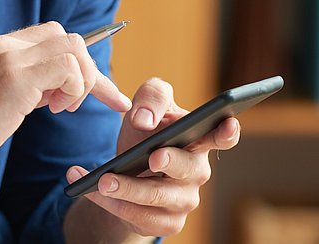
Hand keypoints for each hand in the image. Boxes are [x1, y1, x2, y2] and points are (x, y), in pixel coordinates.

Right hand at [0, 21, 131, 175]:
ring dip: (81, 81)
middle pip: (70, 38)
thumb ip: (27, 83)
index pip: (56, 38)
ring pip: (74, 48)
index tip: (104, 93)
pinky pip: (67, 68)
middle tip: (73, 105)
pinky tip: (54, 109)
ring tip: (59, 108)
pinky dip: (74, 89)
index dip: (83, 64)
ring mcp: (10, 59)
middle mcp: (7, 45)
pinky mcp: (15, 78)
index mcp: (3, 48)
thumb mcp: (0, 96)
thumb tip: (58, 87)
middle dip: (89, 73)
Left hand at [66, 78, 239, 236]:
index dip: (228, 132)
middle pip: (187, 169)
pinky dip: (111, 204)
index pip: (223, 136)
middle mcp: (197, 171)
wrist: (126, 166)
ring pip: (157, 197)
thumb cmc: (145, 130)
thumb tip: (145, 120)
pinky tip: (90, 191)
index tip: (226, 124)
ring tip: (102, 180)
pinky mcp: (166, 222)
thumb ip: (151, 97)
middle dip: (170, 162)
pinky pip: (139, 218)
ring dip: (128, 189)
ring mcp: (184, 199)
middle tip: (152, 158)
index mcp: (199, 138)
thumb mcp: (146, 105)